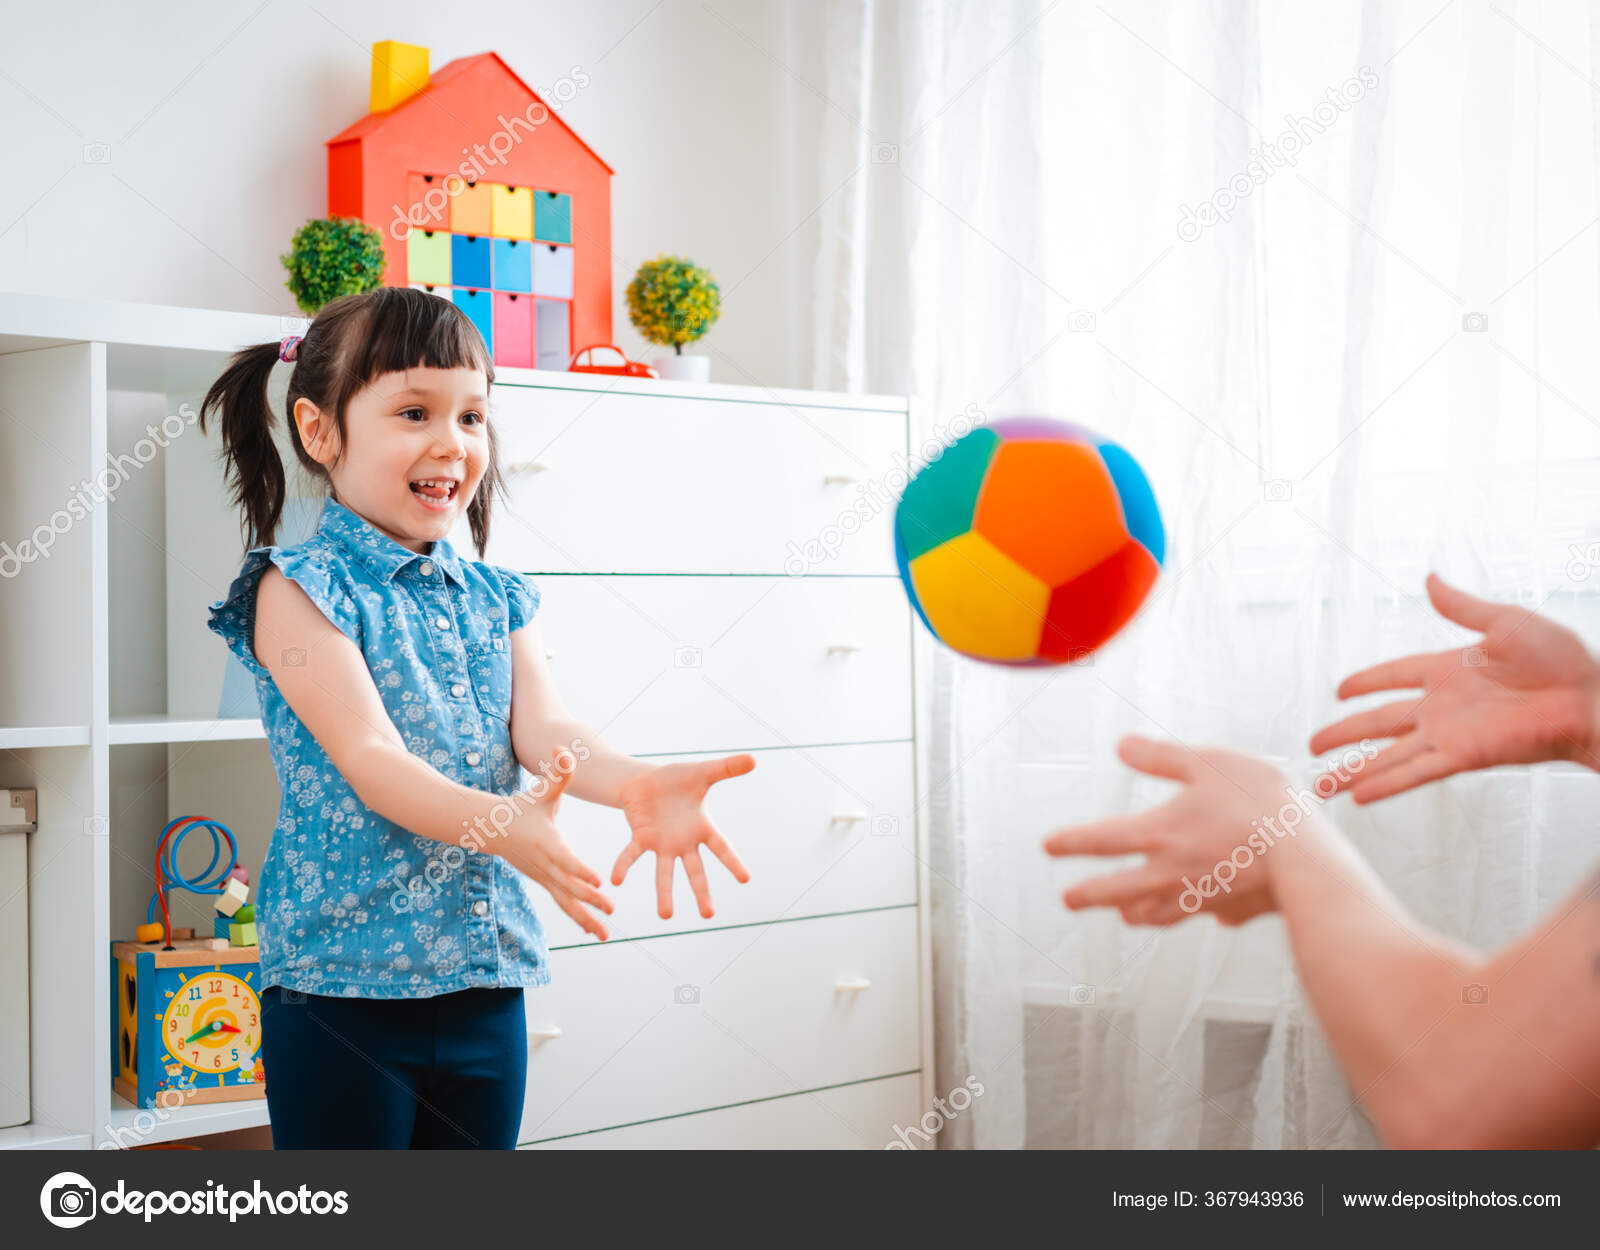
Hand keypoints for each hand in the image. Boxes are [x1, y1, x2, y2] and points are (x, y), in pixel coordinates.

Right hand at [498, 756, 613, 939]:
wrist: (492, 828)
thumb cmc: (522, 805)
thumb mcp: (542, 789)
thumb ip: (558, 772)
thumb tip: (565, 750)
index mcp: (547, 842)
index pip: (565, 859)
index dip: (580, 871)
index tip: (598, 881)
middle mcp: (544, 864)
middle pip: (568, 886)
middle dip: (589, 900)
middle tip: (611, 910)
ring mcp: (543, 877)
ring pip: (565, 901)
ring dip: (585, 918)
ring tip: (605, 935)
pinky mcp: (545, 883)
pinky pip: (562, 903)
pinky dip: (578, 917)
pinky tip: (594, 930)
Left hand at [614, 755, 755, 918]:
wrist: (647, 781)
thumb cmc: (678, 779)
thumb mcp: (704, 772)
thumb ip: (727, 768)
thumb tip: (754, 759)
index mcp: (702, 828)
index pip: (721, 848)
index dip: (732, 862)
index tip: (746, 879)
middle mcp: (683, 842)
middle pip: (695, 871)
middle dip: (701, 892)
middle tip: (708, 915)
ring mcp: (662, 844)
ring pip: (664, 873)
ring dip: (664, 894)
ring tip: (666, 917)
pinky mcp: (641, 838)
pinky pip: (631, 854)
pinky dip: (624, 866)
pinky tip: (616, 880)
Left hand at [1043, 736, 1328, 925]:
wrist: (1307, 856)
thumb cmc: (1259, 802)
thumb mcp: (1207, 762)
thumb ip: (1161, 757)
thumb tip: (1123, 747)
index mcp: (1159, 834)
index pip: (1101, 840)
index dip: (1070, 842)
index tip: (1048, 847)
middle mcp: (1172, 873)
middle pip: (1118, 890)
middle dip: (1089, 895)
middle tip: (1069, 900)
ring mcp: (1202, 897)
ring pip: (1158, 913)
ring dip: (1137, 913)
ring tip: (1126, 916)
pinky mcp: (1235, 909)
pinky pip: (1212, 914)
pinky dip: (1203, 912)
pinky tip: (1210, 912)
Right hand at [1309, 573, 1599, 802]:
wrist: (1591, 698)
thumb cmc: (1561, 659)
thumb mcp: (1506, 622)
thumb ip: (1462, 607)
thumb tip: (1429, 578)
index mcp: (1448, 670)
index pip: (1393, 676)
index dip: (1365, 682)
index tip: (1339, 691)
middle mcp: (1441, 707)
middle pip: (1378, 721)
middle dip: (1344, 735)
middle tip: (1312, 746)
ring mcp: (1448, 734)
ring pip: (1387, 755)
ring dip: (1353, 769)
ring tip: (1320, 785)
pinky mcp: (1462, 757)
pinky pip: (1414, 772)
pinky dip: (1385, 784)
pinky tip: (1358, 796)